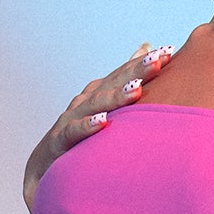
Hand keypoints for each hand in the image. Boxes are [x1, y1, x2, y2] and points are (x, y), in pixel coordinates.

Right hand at [24, 40, 174, 208]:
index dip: (145, 62)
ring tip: (136, 89)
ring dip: (116, 96)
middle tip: (159, 59)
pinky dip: (87, 126)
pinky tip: (102, 122)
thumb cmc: (81, 138)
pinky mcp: (59, 141)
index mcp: (100, 94)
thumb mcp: (106, 110)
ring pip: (96, 104)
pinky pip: (74, 132)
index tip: (169, 51)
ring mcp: (72, 119)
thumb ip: (126, 80)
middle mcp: (86, 101)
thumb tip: (147, 46)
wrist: (44, 168)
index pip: (125, 74)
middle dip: (136, 70)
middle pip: (114, 83)